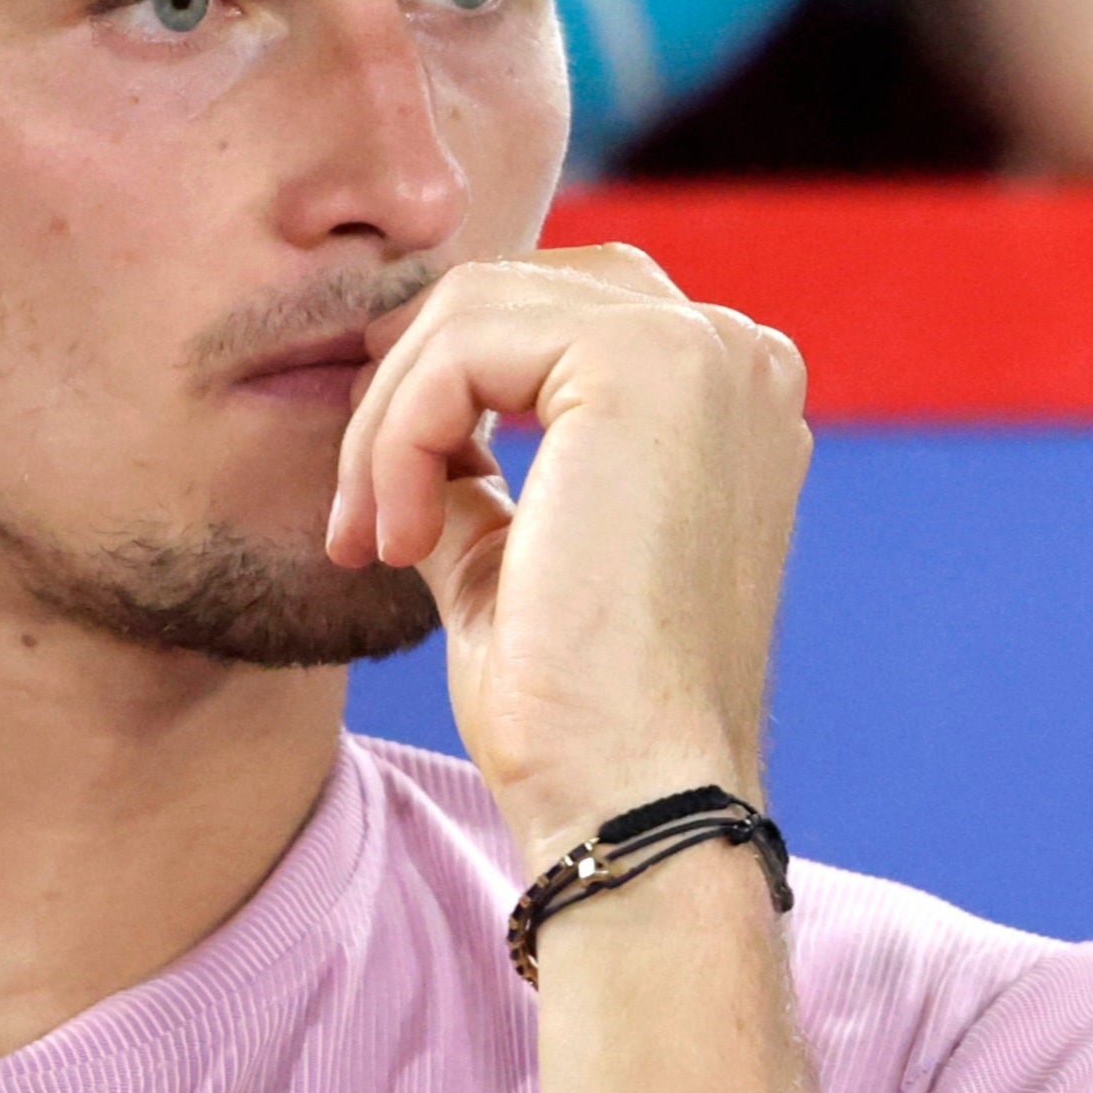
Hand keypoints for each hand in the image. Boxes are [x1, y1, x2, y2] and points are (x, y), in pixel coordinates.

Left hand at [326, 246, 808, 870]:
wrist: (633, 799)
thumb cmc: (577, 709)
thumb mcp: (510, 555)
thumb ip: (470, 470)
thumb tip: (395, 418)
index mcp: (726, 396)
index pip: (550, 316)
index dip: (443, 386)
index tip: (386, 501)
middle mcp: (735, 353)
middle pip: (507, 293)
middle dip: (404, 396)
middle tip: (358, 524)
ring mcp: (703, 348)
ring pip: (469, 312)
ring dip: (387, 426)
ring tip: (372, 542)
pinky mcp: (643, 364)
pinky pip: (458, 350)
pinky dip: (396, 440)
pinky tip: (396, 543)